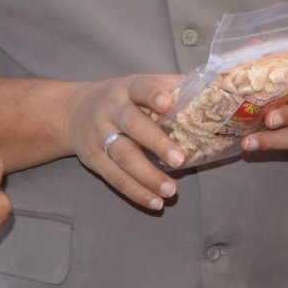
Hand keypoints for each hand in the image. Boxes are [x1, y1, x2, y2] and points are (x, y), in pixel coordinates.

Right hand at [64, 74, 186, 210]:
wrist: (72, 112)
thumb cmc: (122, 99)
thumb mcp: (140, 85)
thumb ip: (172, 87)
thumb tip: (216, 86)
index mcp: (127, 89)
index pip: (141, 87)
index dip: (153, 94)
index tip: (168, 102)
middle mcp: (111, 110)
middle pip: (132, 125)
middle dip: (156, 142)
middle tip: (180, 160)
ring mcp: (99, 135)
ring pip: (123, 155)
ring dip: (147, 175)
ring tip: (171, 190)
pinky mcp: (93, 159)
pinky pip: (114, 177)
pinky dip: (135, 192)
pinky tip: (155, 202)